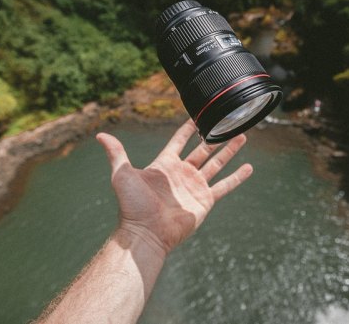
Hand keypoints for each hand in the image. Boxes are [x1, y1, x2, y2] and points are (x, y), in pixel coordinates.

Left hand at [96, 119, 251, 256]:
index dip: (188, 129)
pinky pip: (224, 186)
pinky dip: (237, 177)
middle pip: (202, 151)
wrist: (146, 232)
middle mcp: (182, 174)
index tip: (197, 115)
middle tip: (226, 123)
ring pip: (216, 164)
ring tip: (241, 136)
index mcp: (165, 165)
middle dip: (214, 137)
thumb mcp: (122, 174)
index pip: (179, 142)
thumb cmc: (132, 205)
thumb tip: (100, 135)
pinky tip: (248, 168)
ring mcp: (195, 187)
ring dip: (229, 151)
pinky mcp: (205, 200)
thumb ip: (116, 153)